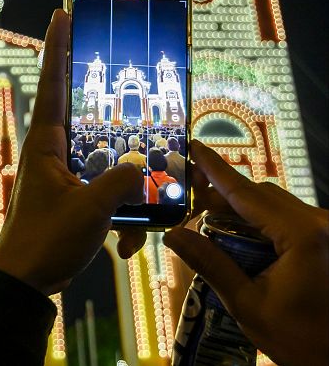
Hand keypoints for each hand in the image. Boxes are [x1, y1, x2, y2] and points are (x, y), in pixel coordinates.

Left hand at [0, 10, 145, 294]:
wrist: (24, 282)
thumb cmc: (45, 242)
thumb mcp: (91, 210)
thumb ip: (122, 181)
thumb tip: (142, 169)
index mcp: (45, 144)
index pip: (53, 84)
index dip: (58, 48)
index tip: (61, 13)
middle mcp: (51, 153)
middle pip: (86, 118)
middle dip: (112, 118)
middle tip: (130, 97)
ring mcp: (62, 175)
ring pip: (104, 164)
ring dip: (124, 192)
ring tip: (128, 227)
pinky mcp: (71, 197)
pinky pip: (105, 195)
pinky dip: (120, 218)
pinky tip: (124, 246)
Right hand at [164, 140, 328, 365]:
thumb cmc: (301, 339)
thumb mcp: (248, 304)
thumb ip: (211, 263)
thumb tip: (173, 236)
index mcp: (303, 235)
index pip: (247, 193)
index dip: (216, 170)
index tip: (194, 148)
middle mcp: (321, 224)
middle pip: (261, 195)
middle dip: (223, 196)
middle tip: (188, 202)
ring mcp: (328, 231)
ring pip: (276, 205)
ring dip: (242, 211)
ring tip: (209, 223)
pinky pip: (291, 219)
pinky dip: (263, 223)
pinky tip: (241, 238)